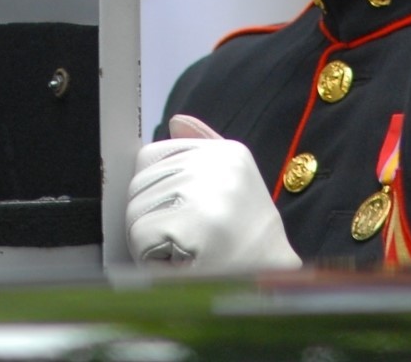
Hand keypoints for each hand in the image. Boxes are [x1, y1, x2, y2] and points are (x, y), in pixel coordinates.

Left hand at [126, 113, 300, 273]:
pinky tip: (181, 263)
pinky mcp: (196, 223)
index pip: (151, 156)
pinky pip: (140, 234)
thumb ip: (204, 151)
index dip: (153, 192)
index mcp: (229, 153)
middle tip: (183, 242)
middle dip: (150, 218)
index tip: (177, 216)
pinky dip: (149, 257)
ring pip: (136, 208)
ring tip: (185, 252)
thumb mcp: (234, 186)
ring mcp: (210, 192)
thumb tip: (175, 122)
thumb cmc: (247, 242)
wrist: (273, 288)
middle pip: (140, 183)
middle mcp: (221, 165)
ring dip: (149, 240)